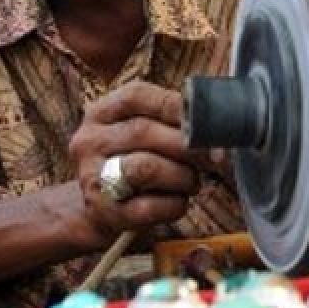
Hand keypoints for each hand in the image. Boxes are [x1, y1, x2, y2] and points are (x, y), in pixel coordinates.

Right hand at [69, 80, 222, 242]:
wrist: (102, 208)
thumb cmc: (135, 161)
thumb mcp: (143, 132)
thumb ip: (172, 121)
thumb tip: (219, 126)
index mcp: (100, 113)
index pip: (136, 95)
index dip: (176, 106)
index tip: (207, 120)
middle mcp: (90, 142)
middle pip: (143, 131)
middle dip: (187, 146)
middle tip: (213, 158)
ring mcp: (93, 178)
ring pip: (144, 168)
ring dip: (182, 176)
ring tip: (192, 182)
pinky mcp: (105, 212)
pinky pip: (149, 207)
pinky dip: (175, 205)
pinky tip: (178, 202)